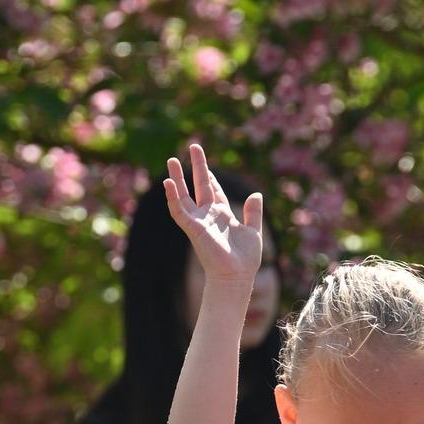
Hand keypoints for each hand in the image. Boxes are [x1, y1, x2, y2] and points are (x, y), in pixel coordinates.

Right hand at [164, 143, 262, 288]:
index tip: (202, 161)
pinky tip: (167, 183)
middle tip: (192, 146)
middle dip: (195, 167)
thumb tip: (256, 194)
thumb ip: (253, 212)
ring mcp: (199, 222)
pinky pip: (179, 211)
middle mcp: (208, 216)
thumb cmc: (245, 259)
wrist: (237, 276)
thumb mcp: (253, 230)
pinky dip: (172, 198)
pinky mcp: (193, 229)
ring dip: (178, 178)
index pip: (213, 190)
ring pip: (184, 196)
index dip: (209, 174)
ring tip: (172, 160)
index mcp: (222, 215)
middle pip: (198, 186)